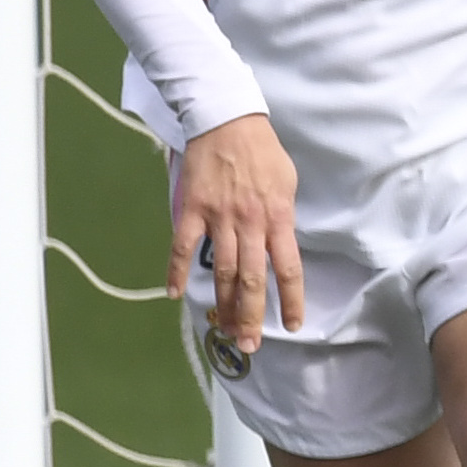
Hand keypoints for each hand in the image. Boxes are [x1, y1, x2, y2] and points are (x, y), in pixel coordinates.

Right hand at [171, 112, 301, 357]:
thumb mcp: (288, 184)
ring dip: (221, 304)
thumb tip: (281, 244)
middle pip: (251, 280)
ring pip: (220, 271)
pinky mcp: (191, 210)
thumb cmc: (263, 152)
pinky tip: (175, 294)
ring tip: (222, 329)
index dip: (290, 300)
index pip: (288, 269)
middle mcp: (250, 224)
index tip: (291, 325)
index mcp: (279, 219)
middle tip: (249, 344)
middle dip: (250, 316)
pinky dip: (177, 271)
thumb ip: (284, 218)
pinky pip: (182, 246)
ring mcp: (219, 218)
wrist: (227, 121)